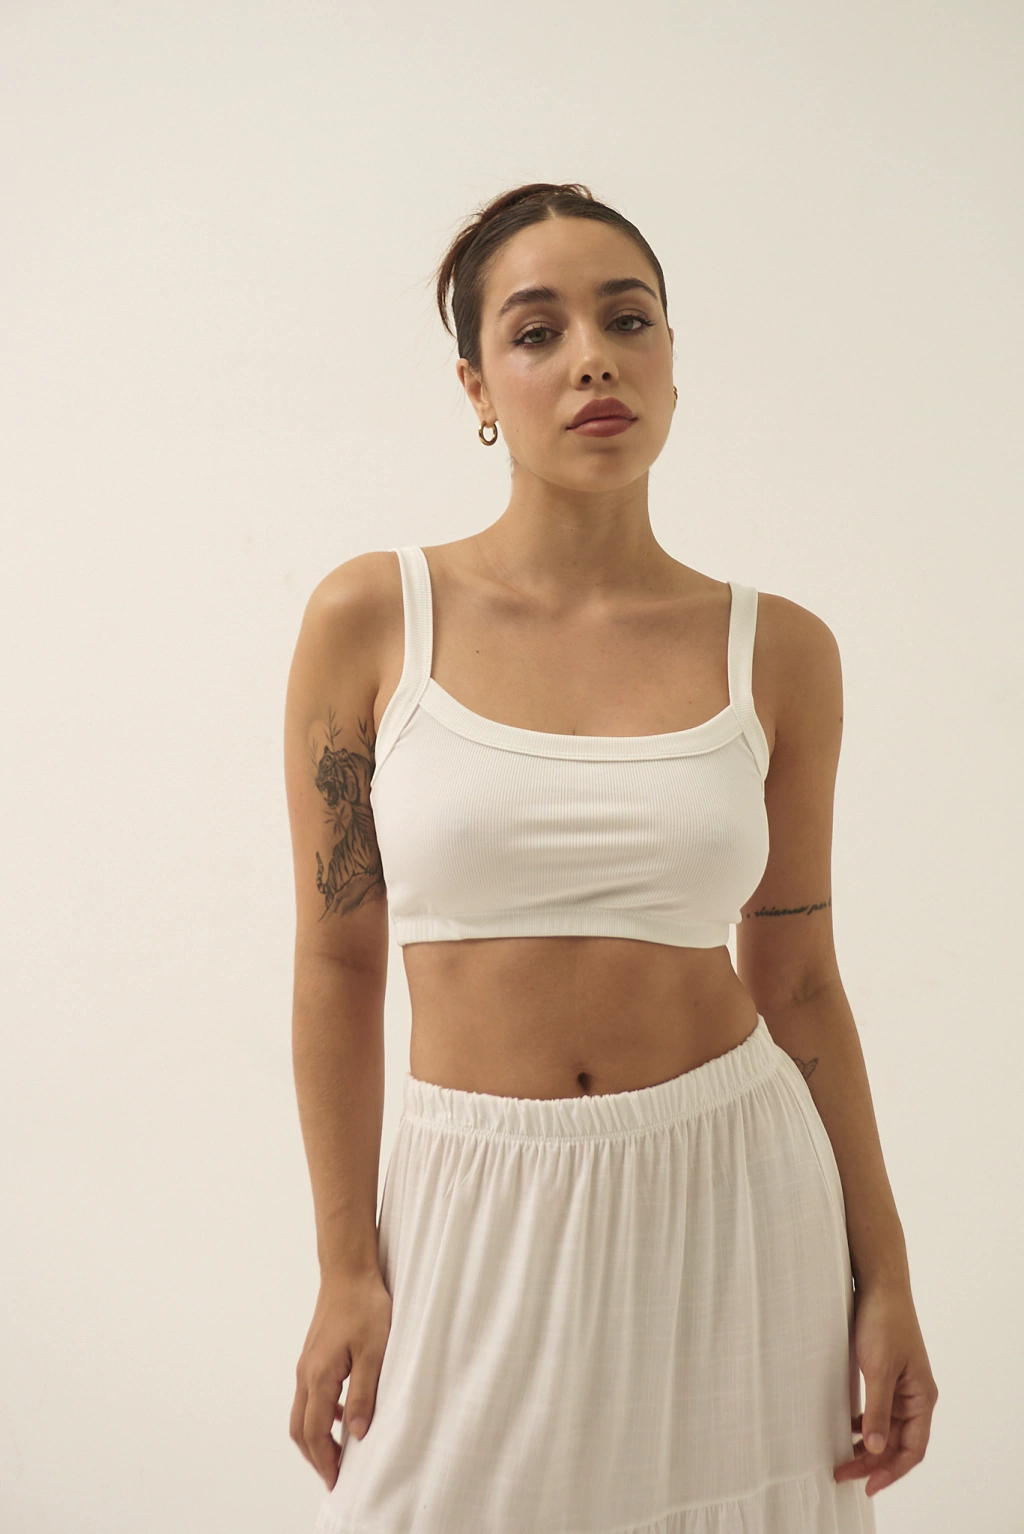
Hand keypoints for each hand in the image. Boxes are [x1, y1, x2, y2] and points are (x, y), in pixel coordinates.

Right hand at [290, 1269, 392, 1490]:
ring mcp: (307, 1363)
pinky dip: (319, 1415)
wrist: (348, 1270)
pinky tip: (342, 1414)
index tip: (336, 1481)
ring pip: (301, 1412)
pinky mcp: (313, 1355)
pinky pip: (309, 1395)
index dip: (324, 1461)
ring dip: (315, 1436)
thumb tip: (356, 1434)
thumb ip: (363, 1394)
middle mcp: (306, 1373)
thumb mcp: (374, 1352)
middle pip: (299, 1429)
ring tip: (339, 1452)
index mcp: (319, 1376)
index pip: (314, 1432)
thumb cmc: (364, 1306)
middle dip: (315, 1456)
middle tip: (335, 1475)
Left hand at [833, 1281, 937, 1497]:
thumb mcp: (879, 1370)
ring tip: (842, 1457)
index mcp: (921, 1398)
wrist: (878, 1285)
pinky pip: (878, 1410)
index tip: (868, 1485)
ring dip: (867, 1445)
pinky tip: (847, 1428)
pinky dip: (864, 1424)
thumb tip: (876, 1449)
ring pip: (886, 1428)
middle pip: (897, 1443)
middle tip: (843, 1473)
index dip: (891, 1471)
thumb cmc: (884, 1323)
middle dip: (872, 1462)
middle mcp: (914, 1396)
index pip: (912, 1449)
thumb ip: (878, 1410)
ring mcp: (900, 1386)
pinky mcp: (885, 1374)